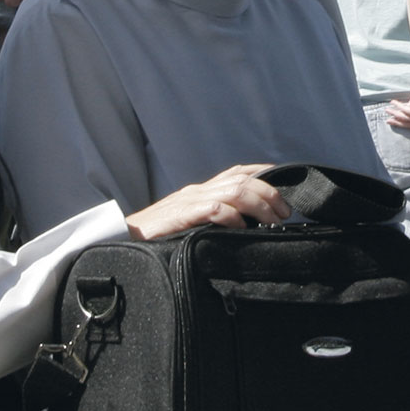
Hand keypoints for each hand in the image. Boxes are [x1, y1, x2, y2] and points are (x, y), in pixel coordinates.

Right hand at [123, 165, 289, 239]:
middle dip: (270, 193)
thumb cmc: (159, 235)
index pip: (238, 171)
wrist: (124, 238)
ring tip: (273, 221)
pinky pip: (214, 209)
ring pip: (235, 190)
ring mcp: (190, 200)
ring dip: (259, 204)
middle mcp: (199, 190)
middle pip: (243, 180)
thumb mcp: (190, 222)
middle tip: (285, 213)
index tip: (285, 184)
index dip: (264, 173)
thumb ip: (213, 220)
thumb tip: (246, 229)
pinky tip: (243, 228)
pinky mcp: (181, 214)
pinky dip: (232, 217)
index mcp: (202, 190)